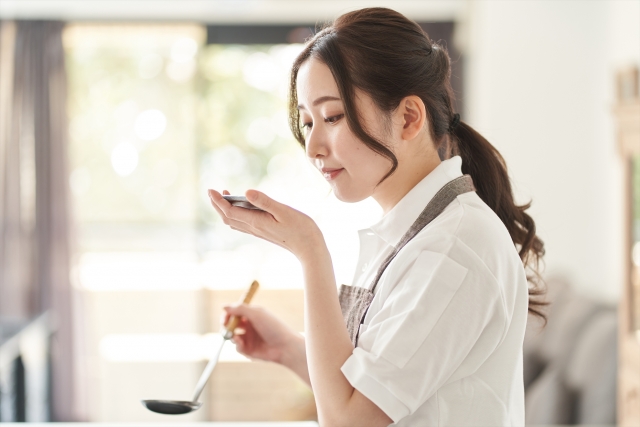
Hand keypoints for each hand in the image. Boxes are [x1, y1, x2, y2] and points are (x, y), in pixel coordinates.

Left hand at [208, 188, 323, 260]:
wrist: (310, 248)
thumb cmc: (301, 228)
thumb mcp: (284, 211)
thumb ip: (264, 202)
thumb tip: (246, 193)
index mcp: (256, 222)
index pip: (230, 211)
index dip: (218, 201)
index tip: (211, 190)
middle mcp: (254, 228)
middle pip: (228, 218)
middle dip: (217, 205)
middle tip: (212, 192)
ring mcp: (259, 231)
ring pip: (234, 222)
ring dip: (225, 210)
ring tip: (222, 197)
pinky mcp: (264, 232)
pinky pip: (243, 224)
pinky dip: (236, 215)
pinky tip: (241, 208)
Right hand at [223, 304, 308, 383]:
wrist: (284, 346)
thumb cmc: (273, 327)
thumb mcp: (256, 314)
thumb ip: (239, 309)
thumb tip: (223, 306)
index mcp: (252, 315)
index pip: (235, 312)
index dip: (228, 314)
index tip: (224, 318)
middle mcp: (250, 326)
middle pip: (231, 324)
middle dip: (226, 325)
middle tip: (225, 327)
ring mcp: (249, 338)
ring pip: (232, 335)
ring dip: (231, 335)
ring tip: (235, 337)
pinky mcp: (249, 350)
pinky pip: (237, 346)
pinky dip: (237, 344)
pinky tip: (241, 344)